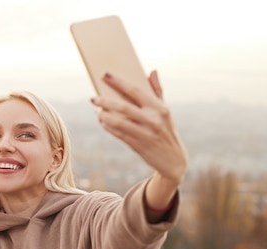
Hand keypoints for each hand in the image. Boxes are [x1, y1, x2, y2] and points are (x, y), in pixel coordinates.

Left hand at [91, 70, 187, 185]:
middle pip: (123, 106)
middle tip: (93, 98)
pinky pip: (118, 134)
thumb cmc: (166, 129)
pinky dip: (108, 127)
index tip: (105, 75)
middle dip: (105, 101)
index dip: (119, 82)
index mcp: (159, 107)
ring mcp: (145, 133)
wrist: (173, 159)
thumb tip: (152, 71)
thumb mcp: (165, 111)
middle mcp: (153, 119)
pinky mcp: (138, 145)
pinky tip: (102, 122)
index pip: (135, 90)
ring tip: (97, 111)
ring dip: (104, 116)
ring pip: (118, 122)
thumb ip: (158, 90)